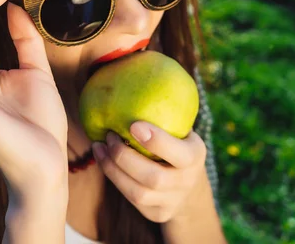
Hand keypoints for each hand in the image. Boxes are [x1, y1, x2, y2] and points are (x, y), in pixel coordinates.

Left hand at [92, 122, 207, 223]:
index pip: (179, 154)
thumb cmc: (177, 146)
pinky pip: (130, 198)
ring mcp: (172, 202)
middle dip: (125, 157)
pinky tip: (102, 159)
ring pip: (137, 192)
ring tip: (99, 147)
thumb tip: (134, 81)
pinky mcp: (157, 213)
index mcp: (195, 157)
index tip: (133, 124)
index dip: (156, 141)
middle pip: (153, 177)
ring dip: (112, 169)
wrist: (189, 188)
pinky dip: (113, 178)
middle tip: (109, 136)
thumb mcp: (181, 131)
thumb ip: (166, 116)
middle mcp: (186, 182)